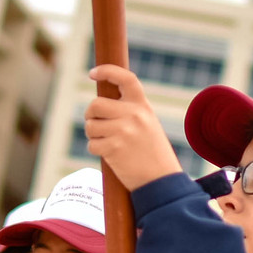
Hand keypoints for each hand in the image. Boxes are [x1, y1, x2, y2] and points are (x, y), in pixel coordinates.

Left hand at [84, 66, 180, 189]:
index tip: (93, 74)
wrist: (162, 180)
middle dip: (91, 115)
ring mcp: (123, 131)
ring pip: (90, 125)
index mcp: (142, 106)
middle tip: (97, 124)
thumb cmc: (152, 153)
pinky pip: (92, 144)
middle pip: (96, 105)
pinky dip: (96, 150)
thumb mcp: (148, 124)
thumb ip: (129, 111)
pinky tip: (110, 155)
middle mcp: (133, 115)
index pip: (126, 78)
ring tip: (108, 142)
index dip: (107, 71)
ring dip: (93, 135)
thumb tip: (100, 105)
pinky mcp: (114, 148)